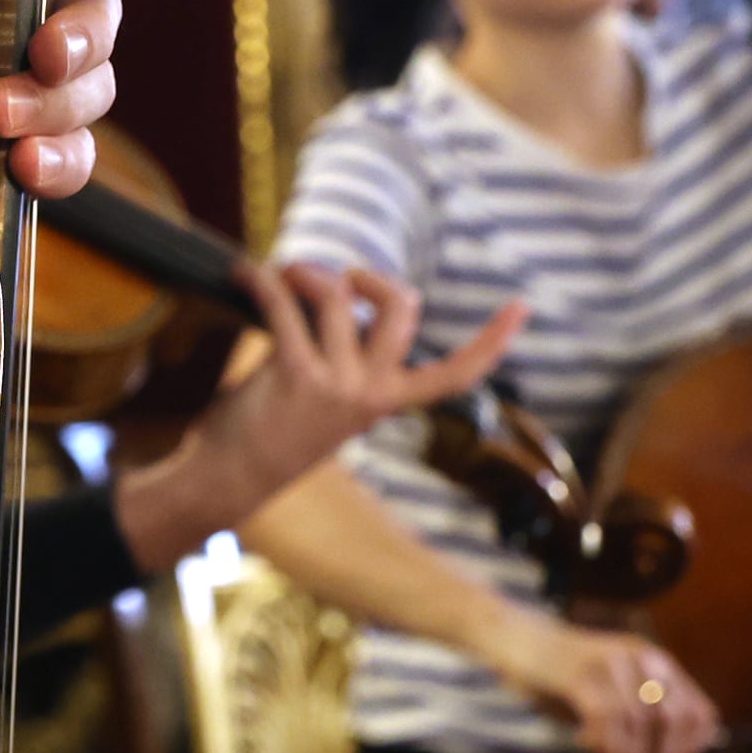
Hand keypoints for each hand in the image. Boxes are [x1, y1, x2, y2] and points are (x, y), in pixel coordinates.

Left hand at [112, 266, 528, 568]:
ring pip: (335, 296)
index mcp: (387, 402)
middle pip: (400, 308)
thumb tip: (334, 289)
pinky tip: (244, 274)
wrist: (229, 480)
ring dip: (304, 272)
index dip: (493, 341)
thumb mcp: (328, 400)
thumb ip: (346, 357)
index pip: (455, 375)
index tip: (522, 308)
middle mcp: (371, 394)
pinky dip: (262, 279)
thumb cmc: (272, 434)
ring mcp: (337, 384)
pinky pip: (284, 304)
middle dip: (370, 277)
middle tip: (337, 279)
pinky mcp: (295, 372)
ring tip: (280, 275)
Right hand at [480, 611, 722, 752]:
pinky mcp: (581, 673)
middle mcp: (641, 658)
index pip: (697, 712)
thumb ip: (633, 730)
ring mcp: (611, 663)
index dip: (689, 752)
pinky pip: (607, 723)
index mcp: (656, 663)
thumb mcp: (608, 696)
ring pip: (639, 725)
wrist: (515, 637)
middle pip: (673, 720)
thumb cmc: (560, 675)